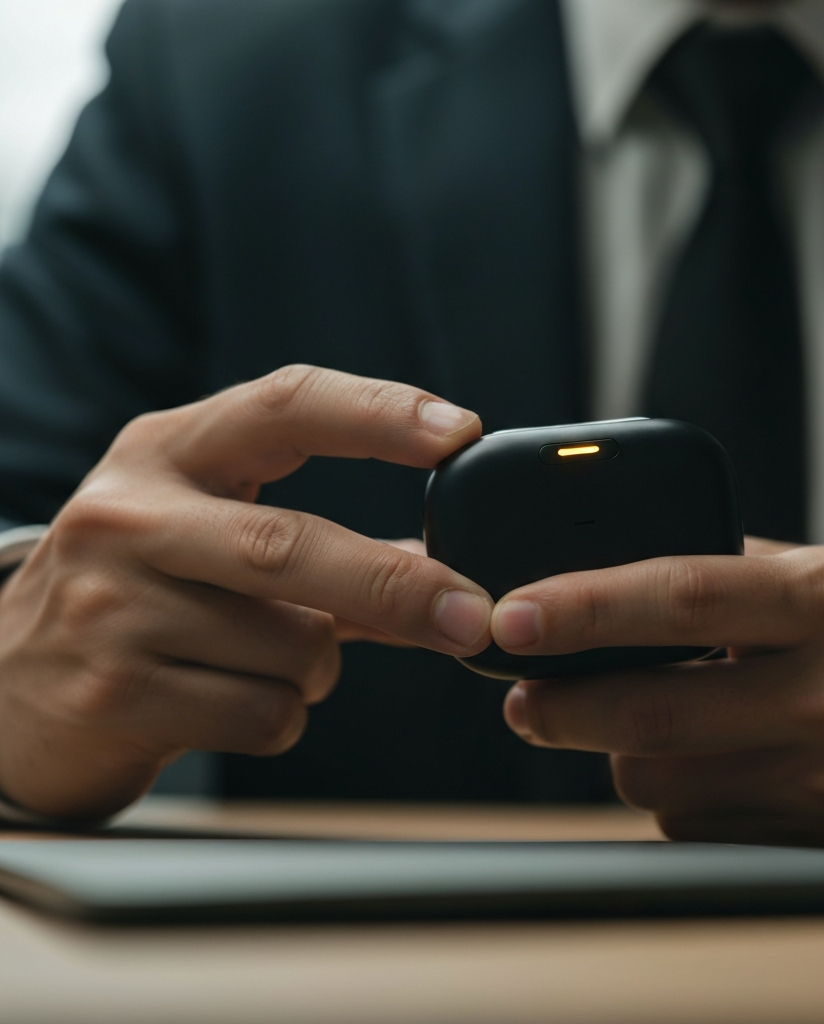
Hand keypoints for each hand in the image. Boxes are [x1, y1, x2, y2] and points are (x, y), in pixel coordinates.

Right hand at [0, 366, 491, 818]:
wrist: (12, 685)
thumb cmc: (143, 591)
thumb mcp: (210, 533)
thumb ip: (325, 546)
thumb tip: (445, 575)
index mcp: (168, 452)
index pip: (286, 405)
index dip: (379, 413)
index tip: (461, 433)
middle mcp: (129, 516)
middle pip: (292, 544)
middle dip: (397, 585)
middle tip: (473, 614)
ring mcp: (111, 607)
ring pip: (294, 646)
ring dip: (319, 665)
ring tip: (267, 657)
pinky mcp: (112, 693)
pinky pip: (265, 713)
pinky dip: (283, 715)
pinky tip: (230, 698)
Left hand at [491, 540, 823, 845]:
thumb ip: (728, 571)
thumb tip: (617, 573)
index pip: (678, 599)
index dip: (581, 610)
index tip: (512, 617)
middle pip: (653, 713)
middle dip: (561, 711)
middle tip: (521, 698)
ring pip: (663, 784)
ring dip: (620, 752)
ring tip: (630, 719)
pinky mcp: (819, 836)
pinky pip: (699, 824)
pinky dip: (673, 790)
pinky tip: (697, 756)